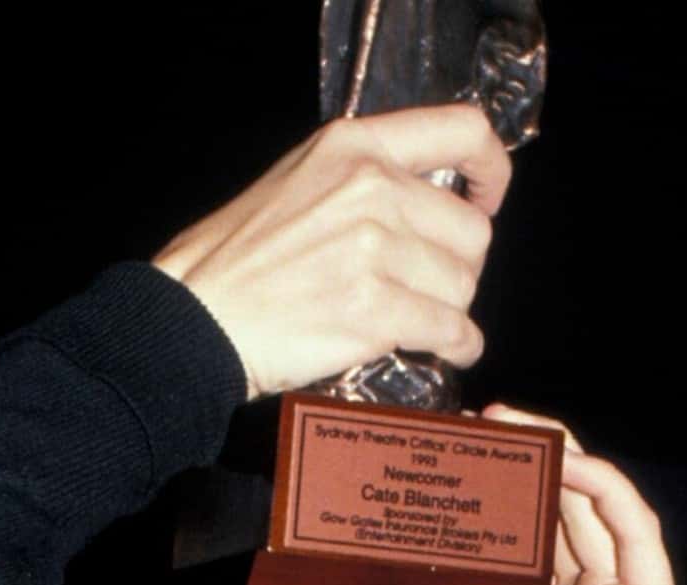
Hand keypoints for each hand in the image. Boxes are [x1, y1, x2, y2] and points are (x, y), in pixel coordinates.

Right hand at [152, 103, 510, 399]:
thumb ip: (362, 178)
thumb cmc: (236, 258)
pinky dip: (456, 346)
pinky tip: (442, 350)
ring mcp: (375, 249)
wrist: (195, 318)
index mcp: (355, 146)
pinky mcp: (375, 310)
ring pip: (462, 287)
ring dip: (448, 311)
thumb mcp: (298, 179)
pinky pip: (452, 330)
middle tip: (427, 287)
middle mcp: (372, 188)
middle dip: (457, 267)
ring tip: (416, 322)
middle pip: (471, 232)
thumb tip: (427, 206)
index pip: (462, 132)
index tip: (485, 200)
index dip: (492, 171)